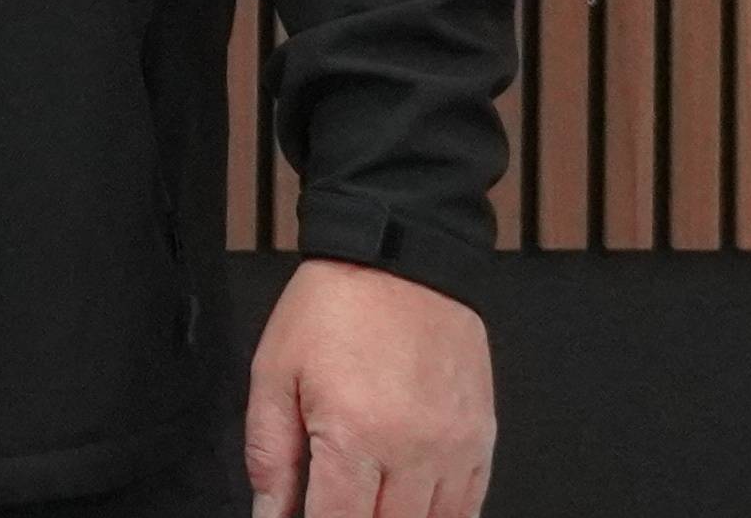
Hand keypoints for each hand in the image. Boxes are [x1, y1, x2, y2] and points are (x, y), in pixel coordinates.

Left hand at [245, 259, 492, 517]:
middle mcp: (412, 451)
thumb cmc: (333, 308)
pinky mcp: (481, 441)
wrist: (398, 258)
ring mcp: (455, 450)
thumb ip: (270, 453)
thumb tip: (268, 514)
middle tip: (334, 499)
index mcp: (354, 434)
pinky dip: (441, 516)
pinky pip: (469, 508)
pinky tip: (412, 505)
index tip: (304, 517)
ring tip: (369, 497)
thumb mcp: (274, 372)